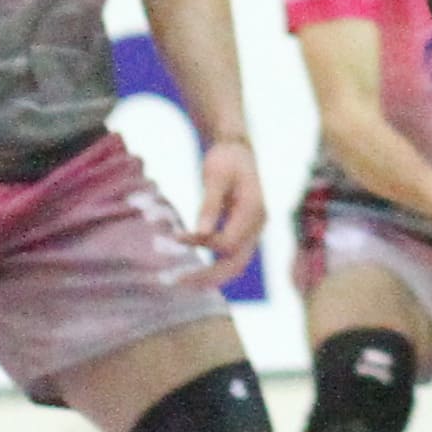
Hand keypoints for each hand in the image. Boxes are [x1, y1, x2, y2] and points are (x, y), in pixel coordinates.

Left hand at [187, 135, 268, 273]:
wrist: (239, 149)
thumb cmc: (226, 158)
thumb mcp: (215, 175)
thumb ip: (209, 205)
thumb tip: (200, 235)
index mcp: (253, 210)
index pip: (227, 243)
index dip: (201, 244)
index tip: (175, 237)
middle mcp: (258, 225)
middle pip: (235, 264)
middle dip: (206, 277)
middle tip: (174, 281)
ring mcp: (254, 231)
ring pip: (235, 265)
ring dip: (209, 277)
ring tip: (180, 282)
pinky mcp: (246, 233)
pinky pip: (231, 258)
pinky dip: (213, 268)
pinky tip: (192, 272)